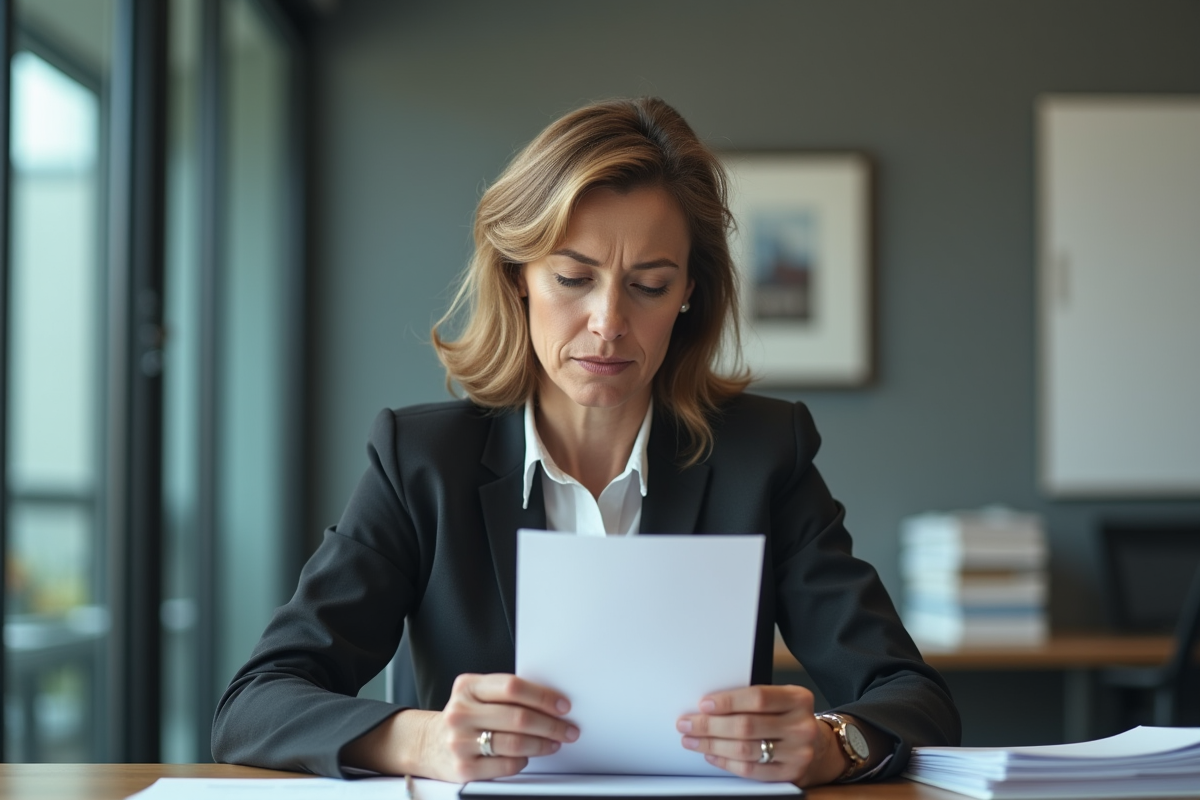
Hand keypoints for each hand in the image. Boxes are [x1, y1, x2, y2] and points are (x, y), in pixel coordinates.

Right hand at [415, 673, 578, 780]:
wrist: (428, 743)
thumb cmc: (463, 717)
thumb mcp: (475, 694)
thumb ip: (504, 693)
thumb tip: (550, 701)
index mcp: (467, 687)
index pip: (512, 687)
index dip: (543, 696)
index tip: (562, 705)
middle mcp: (461, 712)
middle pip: (518, 717)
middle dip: (551, 724)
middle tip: (567, 729)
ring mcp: (460, 741)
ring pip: (515, 743)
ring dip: (543, 744)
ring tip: (554, 742)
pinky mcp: (464, 768)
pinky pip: (506, 764)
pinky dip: (523, 760)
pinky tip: (528, 756)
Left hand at [675, 685, 846, 786]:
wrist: (820, 747)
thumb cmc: (790, 718)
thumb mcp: (781, 700)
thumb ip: (752, 701)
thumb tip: (708, 706)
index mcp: (798, 699)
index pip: (758, 697)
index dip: (727, 701)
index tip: (704, 705)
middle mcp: (801, 726)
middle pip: (747, 726)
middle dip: (710, 725)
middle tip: (688, 724)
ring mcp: (798, 753)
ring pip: (745, 750)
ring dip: (712, 745)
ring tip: (693, 740)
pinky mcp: (790, 774)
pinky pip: (751, 770)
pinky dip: (726, 762)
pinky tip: (712, 756)